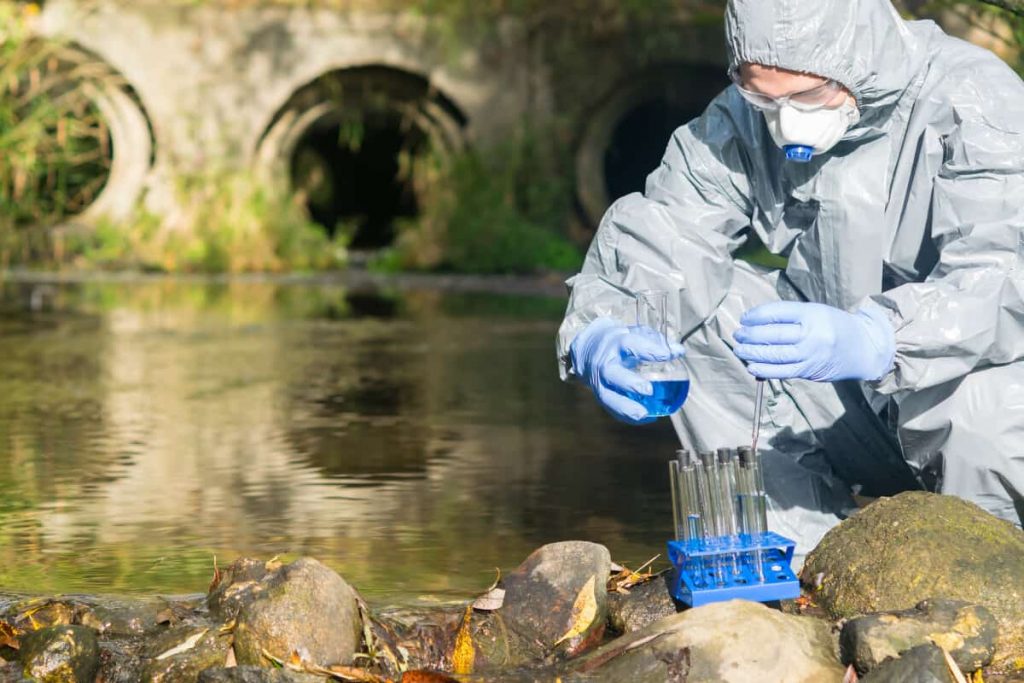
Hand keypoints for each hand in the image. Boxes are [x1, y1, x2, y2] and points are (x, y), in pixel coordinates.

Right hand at [570, 318, 686, 423]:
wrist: (586, 350)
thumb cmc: (617, 342)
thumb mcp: (633, 334)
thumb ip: (655, 341)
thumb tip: (678, 350)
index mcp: (615, 344)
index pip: (631, 345)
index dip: (649, 350)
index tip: (668, 355)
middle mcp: (605, 363)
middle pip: (613, 374)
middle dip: (630, 383)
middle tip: (649, 390)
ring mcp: (599, 382)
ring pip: (608, 397)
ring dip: (625, 407)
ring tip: (643, 414)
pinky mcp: (599, 395)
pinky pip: (611, 408)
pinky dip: (627, 416)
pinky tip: (645, 418)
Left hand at [732, 302, 894, 381]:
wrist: (865, 348)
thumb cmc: (836, 326)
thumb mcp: (817, 312)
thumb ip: (790, 316)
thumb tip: (756, 322)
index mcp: (813, 313)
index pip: (777, 312)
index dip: (756, 316)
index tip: (744, 318)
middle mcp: (812, 334)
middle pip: (773, 334)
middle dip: (750, 335)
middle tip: (738, 334)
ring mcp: (811, 354)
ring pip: (775, 354)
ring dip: (752, 352)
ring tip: (740, 349)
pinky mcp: (809, 371)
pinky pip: (782, 371)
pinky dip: (764, 370)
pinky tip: (751, 366)